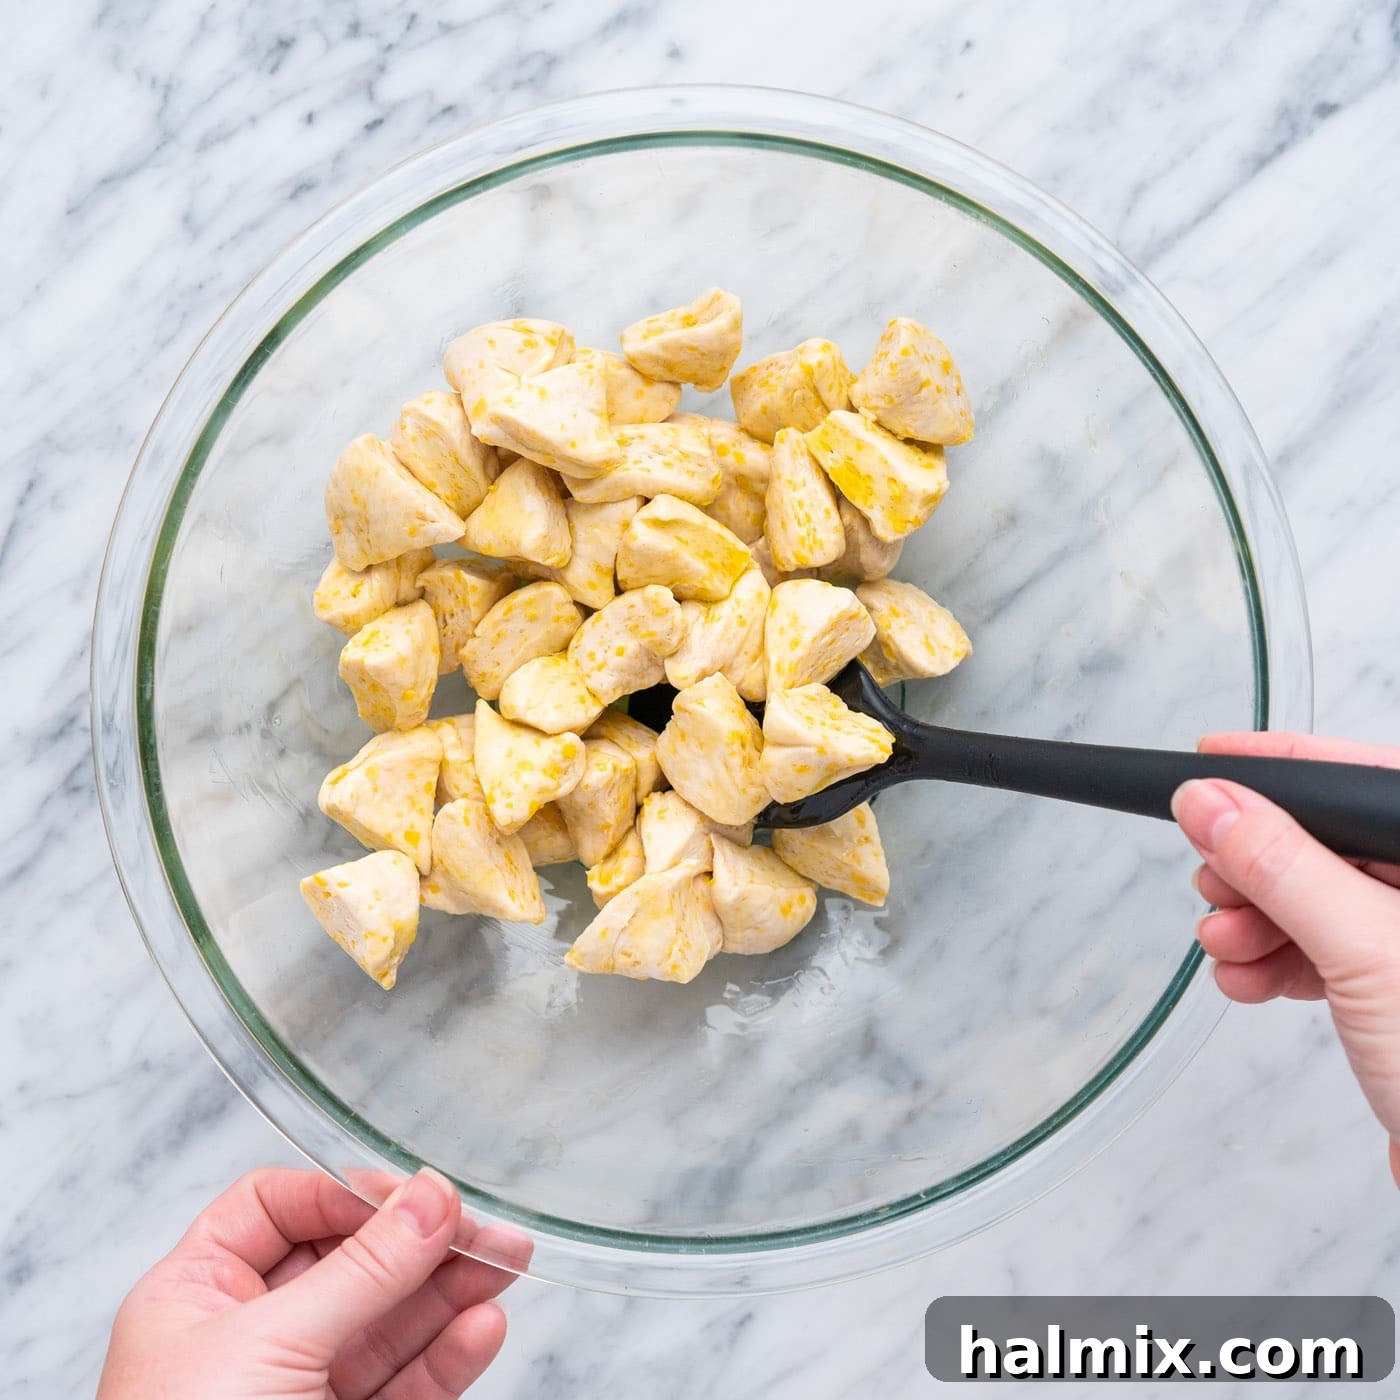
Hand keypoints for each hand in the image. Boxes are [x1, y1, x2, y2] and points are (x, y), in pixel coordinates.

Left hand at [98, 1167, 526, 1398]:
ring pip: (388, 1322)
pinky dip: (448, 1355)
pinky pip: (405, 1384)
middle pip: (348, 1260)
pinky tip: (482, 1327)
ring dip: (450, 1291)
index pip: (277, 1206)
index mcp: (196, 1295)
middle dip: (421, 1241)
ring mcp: (298, 1389)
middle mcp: (246, 1336)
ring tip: (507, 1262)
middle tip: (484, 1228)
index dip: (346, 1194)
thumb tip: (428, 1198)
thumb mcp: (270, 1346)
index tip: (414, 1196)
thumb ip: (360, 1271)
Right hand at [1172, 732, 1399, 1179]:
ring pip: (1315, 900)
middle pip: (1327, 842)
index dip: (1281, 767)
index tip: (1210, 763)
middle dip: (1255, 865)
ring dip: (1255, 921)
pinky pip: (1320, 951)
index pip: (1357, 779)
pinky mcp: (1397, 989)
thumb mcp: (1365, 950)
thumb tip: (1210, 803)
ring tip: (1228, 945)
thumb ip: (1282, 866)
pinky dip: (1274, 962)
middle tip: (1214, 883)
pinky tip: (1250, 978)